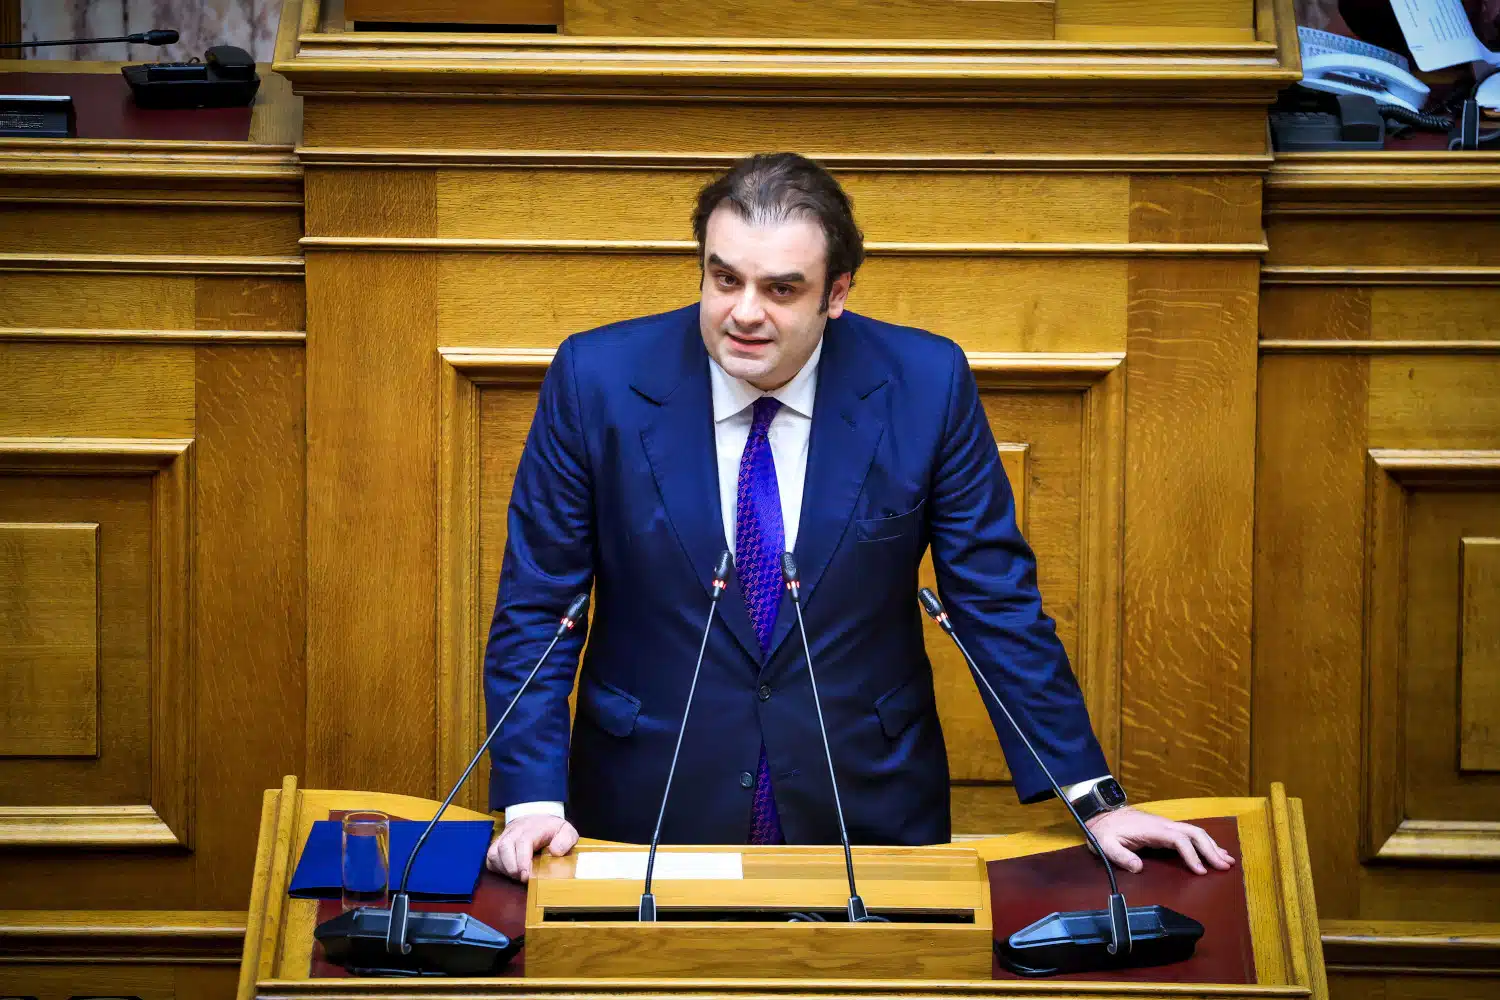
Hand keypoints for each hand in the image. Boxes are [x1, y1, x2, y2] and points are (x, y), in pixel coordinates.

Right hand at [485, 814, 578, 882]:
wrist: (539, 819)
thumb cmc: (552, 830)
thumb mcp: (567, 831)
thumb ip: (566, 840)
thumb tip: (555, 851)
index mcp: (533, 828)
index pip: (523, 842)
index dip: (523, 860)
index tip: (527, 875)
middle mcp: (515, 831)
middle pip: (505, 847)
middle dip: (512, 867)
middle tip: (523, 878)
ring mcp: (504, 837)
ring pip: (494, 852)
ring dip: (504, 868)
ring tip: (517, 875)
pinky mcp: (497, 844)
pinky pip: (490, 857)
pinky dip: (497, 867)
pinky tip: (509, 871)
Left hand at [1085, 807, 1234, 875]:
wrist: (1101, 813)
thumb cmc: (1103, 830)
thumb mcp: (1105, 844)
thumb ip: (1121, 856)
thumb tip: (1138, 868)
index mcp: (1152, 829)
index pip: (1179, 840)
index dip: (1192, 855)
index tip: (1200, 871)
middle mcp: (1163, 825)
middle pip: (1194, 833)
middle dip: (1211, 849)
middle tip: (1225, 867)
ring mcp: (1166, 825)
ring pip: (1195, 832)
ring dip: (1212, 845)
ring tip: (1227, 861)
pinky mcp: (1165, 828)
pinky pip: (1189, 834)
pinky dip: (1204, 842)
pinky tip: (1214, 851)